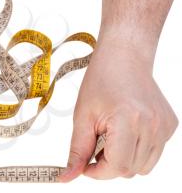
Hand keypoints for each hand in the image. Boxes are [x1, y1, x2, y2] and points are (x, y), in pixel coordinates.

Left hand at [59, 37, 177, 180]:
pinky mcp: (170, 125)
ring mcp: (165, 126)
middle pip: (130, 170)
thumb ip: (77, 151)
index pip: (117, 167)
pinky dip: (136, 150)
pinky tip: (126, 131)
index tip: (85, 165)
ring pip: (142, 166)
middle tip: (96, 142)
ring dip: (123, 160)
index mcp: (128, 121)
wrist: (124, 58)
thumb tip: (66, 177)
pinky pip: (153, 153)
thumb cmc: (101, 81)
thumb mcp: (82, 116)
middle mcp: (152, 126)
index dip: (97, 172)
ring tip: (111, 137)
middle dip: (108, 164)